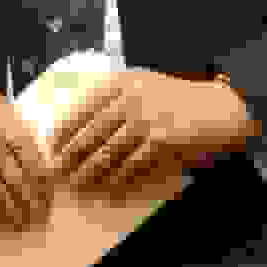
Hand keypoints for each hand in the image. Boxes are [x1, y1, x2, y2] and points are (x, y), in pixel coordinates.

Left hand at [45, 71, 256, 191]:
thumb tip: (78, 120)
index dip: (65, 127)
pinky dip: (119, 176)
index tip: (52, 144)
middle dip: (72, 153)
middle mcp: (132, 97)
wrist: (215, 109)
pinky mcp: (161, 140)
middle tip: (58, 169)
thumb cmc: (174, 100)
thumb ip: (114, 97)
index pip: (83, 105)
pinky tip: (109, 184)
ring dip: (90, 169)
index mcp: (123, 81)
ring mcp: (147, 119)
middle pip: (92, 131)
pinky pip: (132, 162)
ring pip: (109, 150)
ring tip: (78, 181)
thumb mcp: (143, 85)